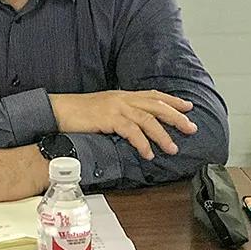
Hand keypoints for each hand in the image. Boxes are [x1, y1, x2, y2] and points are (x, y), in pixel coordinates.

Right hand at [49, 90, 195, 159]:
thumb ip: (120, 115)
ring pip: (147, 119)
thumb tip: (134, 127)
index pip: (152, 95)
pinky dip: (142, 143)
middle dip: (176, 117)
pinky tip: (148, 153)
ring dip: (163, 135)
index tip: (188, 107)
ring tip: (173, 148)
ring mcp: (116, 107)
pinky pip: (131, 131)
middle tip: (191, 128)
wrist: (59, 110)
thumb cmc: (78, 113)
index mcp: (122, 95)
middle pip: (156, 105)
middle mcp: (122, 98)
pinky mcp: (108, 118)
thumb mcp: (103, 110)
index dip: (172, 100)